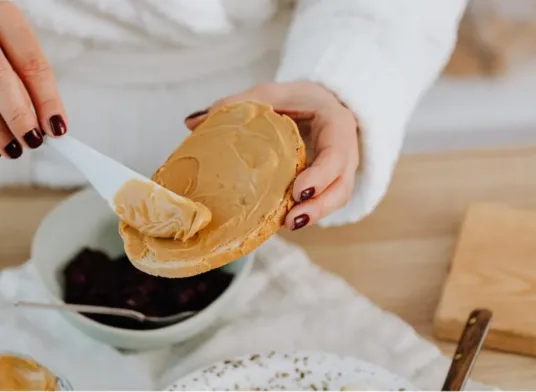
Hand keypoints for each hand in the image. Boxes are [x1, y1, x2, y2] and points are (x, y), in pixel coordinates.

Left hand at [184, 82, 358, 228]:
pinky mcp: (329, 183)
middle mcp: (345, 150)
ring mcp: (340, 169)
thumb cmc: (296, 98)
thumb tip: (192, 123)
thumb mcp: (269, 93)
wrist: (321, 102)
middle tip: (292, 220)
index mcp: (336, 124)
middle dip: (320, 206)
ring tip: (286, 225)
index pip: (337, 154)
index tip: (298, 191)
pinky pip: (323, 201)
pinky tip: (282, 221)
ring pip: (336, 198)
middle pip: (342, 185)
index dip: (321, 175)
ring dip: (314, 215)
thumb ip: (236, 104)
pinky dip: (306, 211)